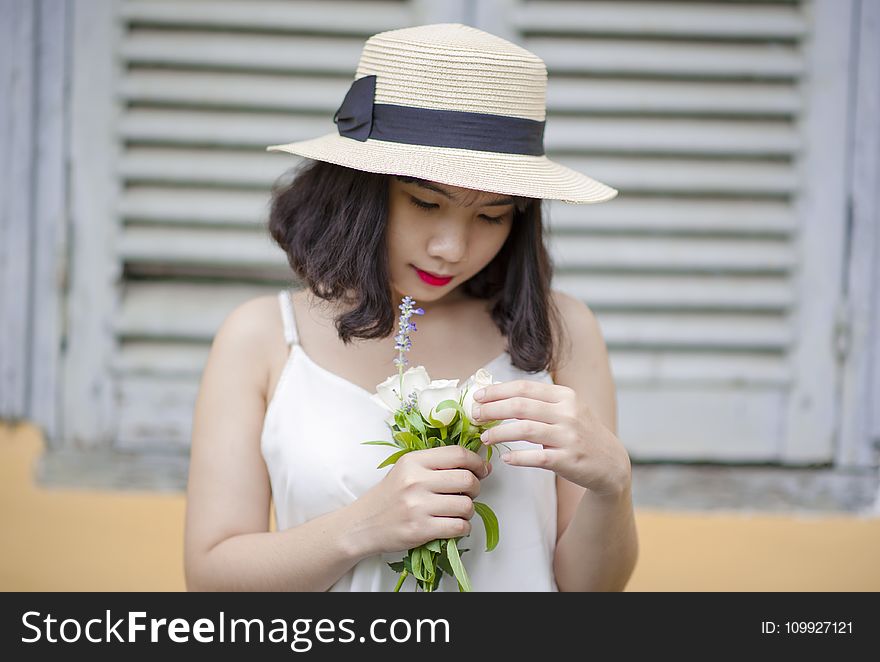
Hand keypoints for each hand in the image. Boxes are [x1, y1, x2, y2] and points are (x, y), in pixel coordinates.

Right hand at [352, 445, 491, 555]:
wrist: (363, 524)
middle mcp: (416, 481)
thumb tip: (480, 466)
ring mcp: (418, 506)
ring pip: (466, 505)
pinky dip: (463, 527)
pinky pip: (458, 527)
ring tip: (458, 511)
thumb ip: (437, 464)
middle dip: (476, 487)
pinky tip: (454, 525)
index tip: (482, 470)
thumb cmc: (389, 496)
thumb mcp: (407, 469)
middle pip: (467, 479)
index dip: (477, 462)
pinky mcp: (420, 530)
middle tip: (469, 493)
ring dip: (469, 510)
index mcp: (414, 461)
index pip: (458, 454)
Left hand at [472, 380, 630, 496]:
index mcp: (565, 396)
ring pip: (524, 430)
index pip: (523, 388)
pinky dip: (518, 457)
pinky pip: (537, 457)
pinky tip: (505, 458)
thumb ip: (540, 403)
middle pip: (520, 406)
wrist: (611, 463)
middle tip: (475, 416)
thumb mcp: (568, 410)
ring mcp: (569, 436)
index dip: (497, 391)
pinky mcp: (569, 460)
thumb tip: (500, 397)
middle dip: (492, 410)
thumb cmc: (581, 433)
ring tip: (484, 438)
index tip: (478, 397)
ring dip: (499, 433)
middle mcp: (568, 413)